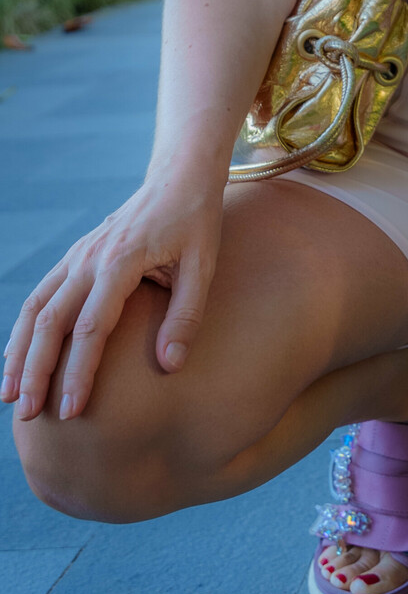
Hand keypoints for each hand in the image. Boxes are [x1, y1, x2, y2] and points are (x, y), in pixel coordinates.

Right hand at [1, 173, 223, 422]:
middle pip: (51, 321)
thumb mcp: (203, 267)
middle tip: (29, 414)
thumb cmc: (195, 223)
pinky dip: (24, 330)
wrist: (178, 179)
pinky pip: (40, 295)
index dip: (78, 371)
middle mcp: (89, 258)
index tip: (72, 409)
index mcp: (120, 261)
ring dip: (20, 353)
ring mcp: (77, 256)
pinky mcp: (74, 257)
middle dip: (36, 371)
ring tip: (9, 396)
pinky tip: (17, 359)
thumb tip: (170, 365)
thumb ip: (186, 315)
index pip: (91, 326)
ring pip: (35, 308)